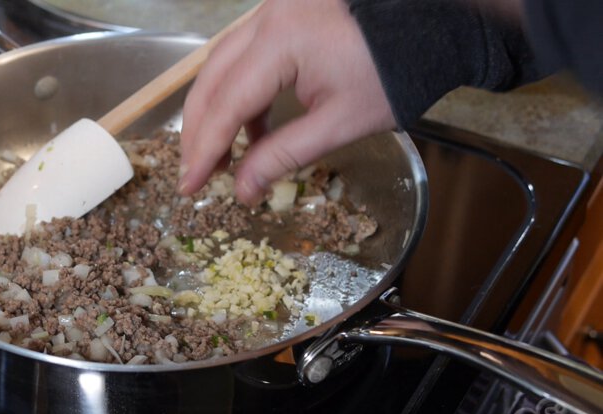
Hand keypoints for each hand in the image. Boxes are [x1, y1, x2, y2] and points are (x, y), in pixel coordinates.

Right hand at [179, 0, 395, 205]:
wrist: (430, 29)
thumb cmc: (391, 75)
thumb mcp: (339, 124)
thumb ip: (283, 156)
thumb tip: (242, 190)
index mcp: (281, 41)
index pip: (227, 104)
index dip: (204, 149)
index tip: (189, 186)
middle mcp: (266, 19)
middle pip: (210, 81)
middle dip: (199, 132)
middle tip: (196, 175)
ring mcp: (271, 12)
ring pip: (220, 67)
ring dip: (215, 113)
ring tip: (220, 158)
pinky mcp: (281, 16)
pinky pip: (243, 57)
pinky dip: (240, 95)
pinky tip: (251, 130)